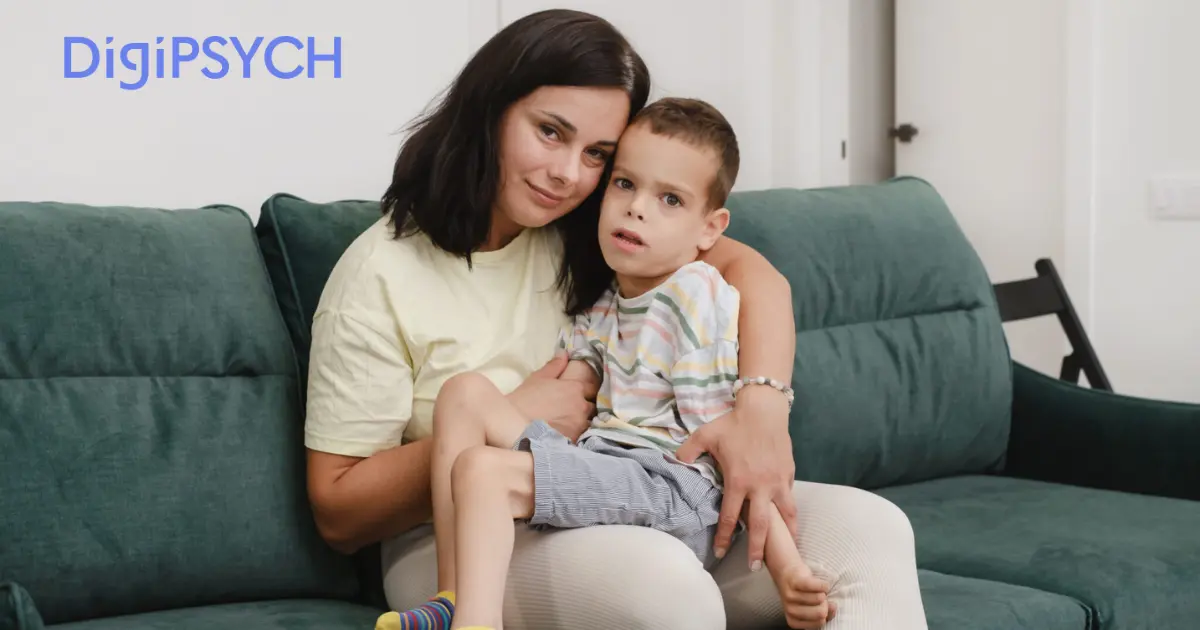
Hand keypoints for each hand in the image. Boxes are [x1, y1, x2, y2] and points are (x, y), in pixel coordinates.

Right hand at [507, 352, 593, 441]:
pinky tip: (567, 432)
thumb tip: (564, 354)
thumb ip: (554, 366)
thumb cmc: (525, 400)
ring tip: (571, 421)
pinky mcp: (575, 440)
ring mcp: (580, 425)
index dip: (586, 388)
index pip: (591, 386)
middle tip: (574, 407)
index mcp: (575, 388)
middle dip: (585, 404)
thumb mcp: (538, 378)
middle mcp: (582, 406)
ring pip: (588, 420)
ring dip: (582, 419)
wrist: (515, 427)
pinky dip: (577, 432)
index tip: (579, 391)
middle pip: (592, 404)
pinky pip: (581, 434)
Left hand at [675, 387, 796, 568]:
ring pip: (784, 516)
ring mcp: (778, 482)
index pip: (730, 517)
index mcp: (738, 481)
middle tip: (753, 567)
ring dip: (784, 537)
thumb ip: (688, 451)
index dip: (725, 537)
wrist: (764, 411)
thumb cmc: (733, 424)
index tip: (722, 553)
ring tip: (785, 552)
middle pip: (760, 526)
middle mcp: (760, 487)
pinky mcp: (789, 475)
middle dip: (757, 549)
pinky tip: (790, 525)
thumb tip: (673, 462)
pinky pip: (791, 500)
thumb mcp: (705, 434)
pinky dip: (791, 515)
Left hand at [778, 565, 835, 628]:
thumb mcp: (811, 608)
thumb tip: (833, 607)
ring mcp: (790, 596)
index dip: (825, 613)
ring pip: (820, 598)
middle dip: (825, 603)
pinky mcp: (795, 582)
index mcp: (793, 621)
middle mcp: (790, 611)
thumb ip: (825, 613)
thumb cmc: (801, 593)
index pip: (820, 623)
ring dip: (822, 592)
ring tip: (815, 589)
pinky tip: (820, 583)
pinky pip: (818, 586)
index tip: (818, 606)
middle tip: (819, 596)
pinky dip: (824, 584)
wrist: (785, 572)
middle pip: (821, 613)